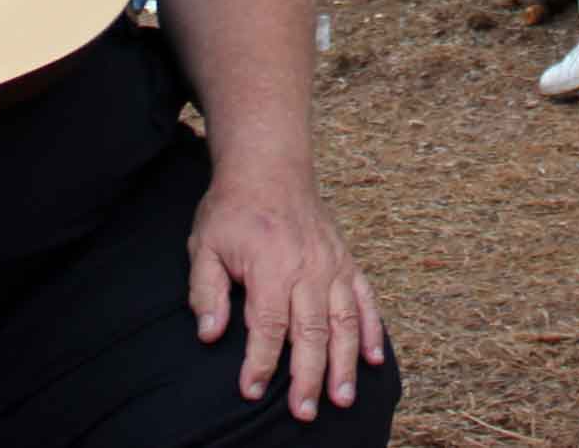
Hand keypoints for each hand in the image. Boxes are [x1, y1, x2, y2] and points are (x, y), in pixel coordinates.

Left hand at [188, 168, 386, 420]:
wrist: (270, 167)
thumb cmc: (234, 208)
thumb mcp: (204, 245)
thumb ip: (206, 291)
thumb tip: (210, 333)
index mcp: (272, 265)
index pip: (268, 325)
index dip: (259, 362)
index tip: (251, 391)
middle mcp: (309, 267)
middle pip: (312, 331)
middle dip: (308, 376)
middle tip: (304, 412)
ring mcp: (333, 264)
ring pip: (344, 321)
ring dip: (345, 363)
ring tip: (343, 398)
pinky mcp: (346, 260)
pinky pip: (365, 299)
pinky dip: (371, 329)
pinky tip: (373, 358)